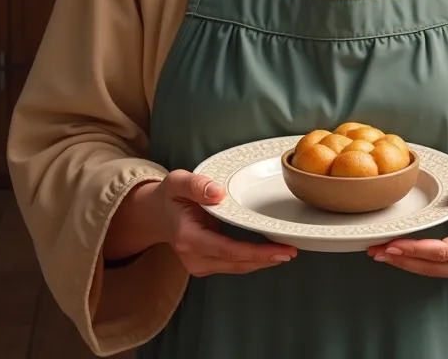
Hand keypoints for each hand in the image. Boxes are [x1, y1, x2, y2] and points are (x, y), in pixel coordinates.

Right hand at [104, 170, 296, 274]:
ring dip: (261, 261)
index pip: (228, 250)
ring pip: (236, 267)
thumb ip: (197, 185)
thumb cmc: (170, 195)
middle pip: (236, 263)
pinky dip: (251, 259)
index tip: (280, 249)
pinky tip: (268, 251)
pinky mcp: (205, 264)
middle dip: (265, 259)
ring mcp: (198, 264)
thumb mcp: (178, 181)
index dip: (256, 252)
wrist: (155, 214)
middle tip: (292, 250)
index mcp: (187, 237)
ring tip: (286, 251)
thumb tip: (218, 193)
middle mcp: (193, 257)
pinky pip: (232, 264)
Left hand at [366, 172, 447, 281]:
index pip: (446, 251)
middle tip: (375, 249)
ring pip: (432, 271)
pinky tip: (394, 251)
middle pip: (434, 266)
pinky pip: (435, 268)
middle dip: (402, 259)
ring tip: (377, 251)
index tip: (394, 244)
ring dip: (404, 262)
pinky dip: (414, 261)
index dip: (418, 250)